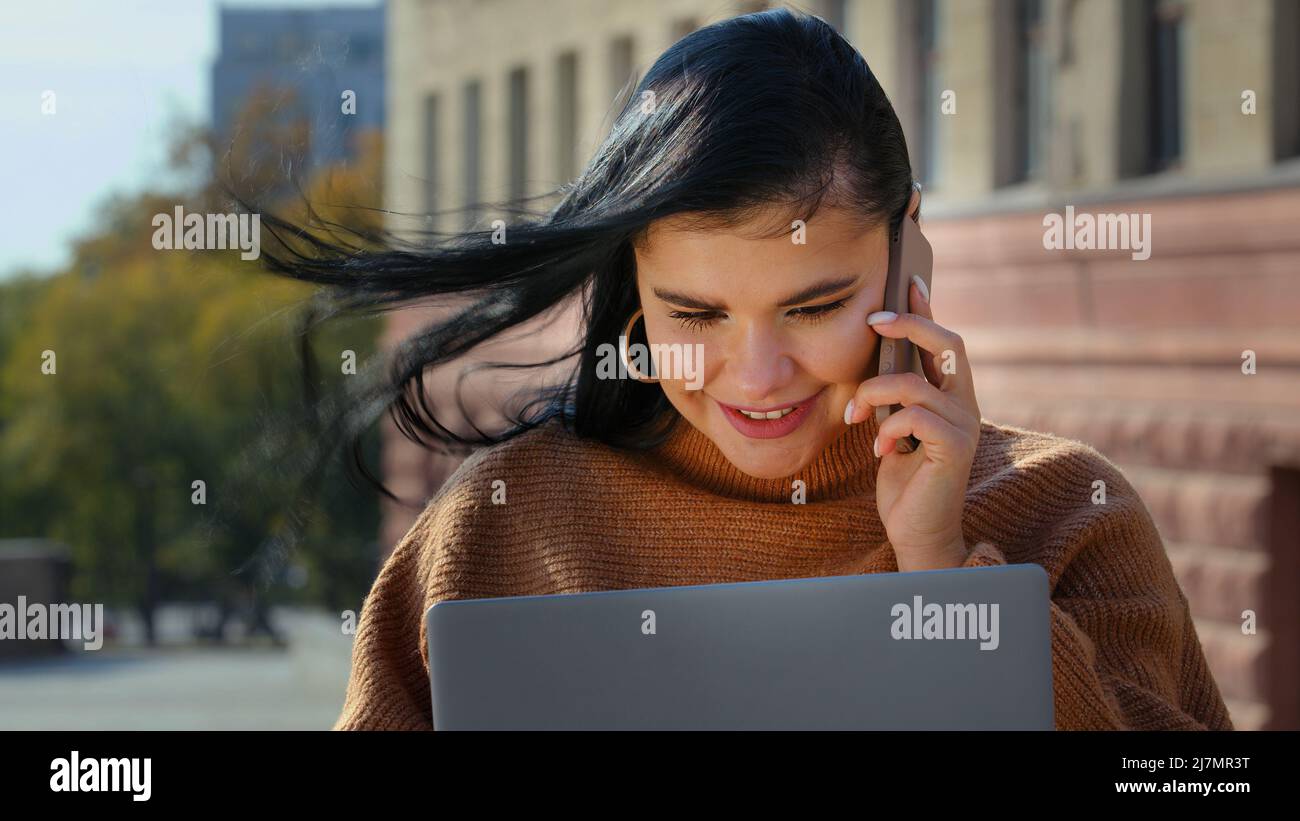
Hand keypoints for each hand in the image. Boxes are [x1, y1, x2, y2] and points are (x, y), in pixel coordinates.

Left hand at [844, 276, 980, 571]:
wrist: (917, 532)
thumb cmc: (903, 483)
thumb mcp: (892, 429)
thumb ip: (893, 397)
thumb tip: (873, 360)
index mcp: (951, 396)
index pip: (944, 341)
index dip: (927, 308)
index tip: (907, 279)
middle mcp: (965, 405)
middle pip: (949, 342)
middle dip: (909, 323)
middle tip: (873, 321)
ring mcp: (965, 425)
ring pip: (914, 382)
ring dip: (873, 394)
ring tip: (856, 419)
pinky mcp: (955, 447)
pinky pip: (914, 415)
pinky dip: (887, 427)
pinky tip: (879, 450)